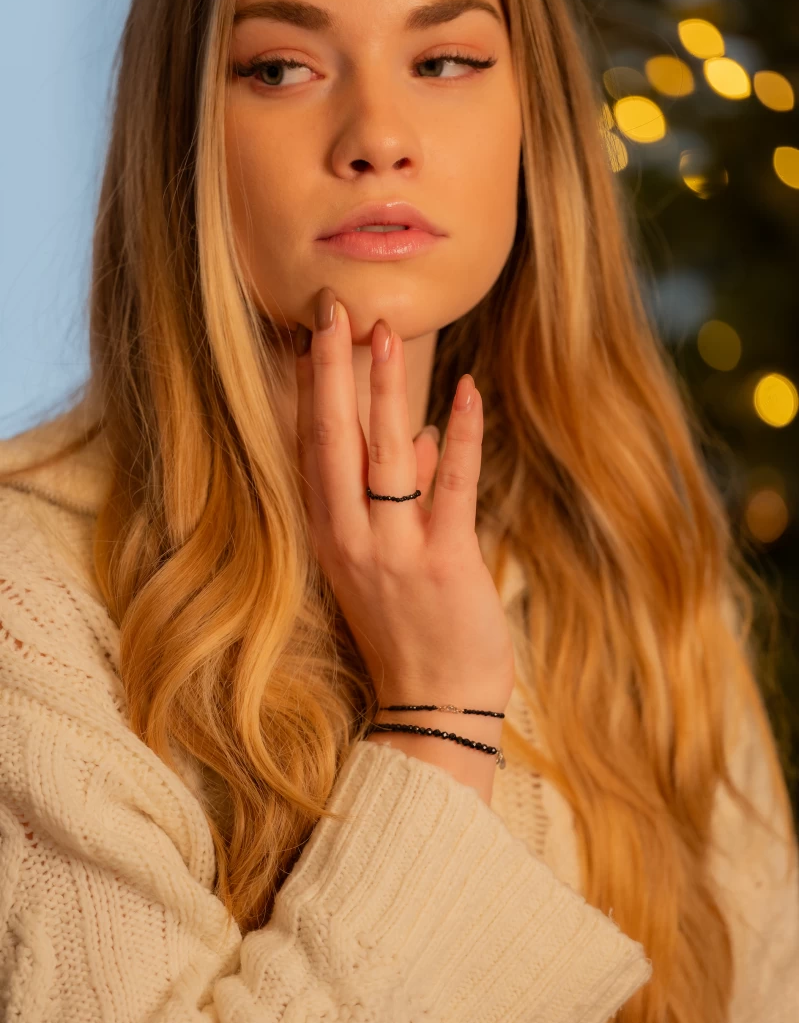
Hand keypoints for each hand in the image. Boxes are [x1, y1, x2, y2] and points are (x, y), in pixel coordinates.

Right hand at [295, 288, 514, 715]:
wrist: (432, 711)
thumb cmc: (411, 633)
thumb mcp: (386, 564)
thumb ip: (398, 497)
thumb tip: (416, 433)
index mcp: (331, 536)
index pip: (313, 449)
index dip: (311, 391)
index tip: (312, 336)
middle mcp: (351, 538)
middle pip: (333, 441)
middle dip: (330, 374)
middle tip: (332, 311)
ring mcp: (394, 550)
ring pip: (382, 455)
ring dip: (384, 390)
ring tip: (383, 332)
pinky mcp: (444, 561)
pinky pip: (450, 487)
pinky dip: (461, 437)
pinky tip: (468, 392)